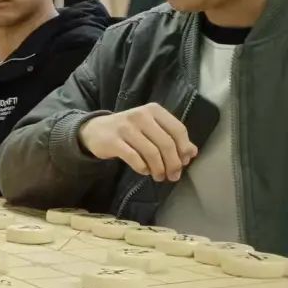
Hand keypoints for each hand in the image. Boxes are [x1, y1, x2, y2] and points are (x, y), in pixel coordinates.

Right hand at [78, 103, 197, 181]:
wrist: (95, 131)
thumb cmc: (128, 131)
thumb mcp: (151, 128)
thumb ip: (171, 137)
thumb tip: (192, 153)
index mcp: (154, 110)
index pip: (178, 130)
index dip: (184, 149)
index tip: (184, 163)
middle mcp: (141, 116)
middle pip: (166, 144)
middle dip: (173, 164)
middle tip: (173, 176)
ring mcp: (126, 128)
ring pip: (151, 153)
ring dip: (159, 169)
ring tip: (159, 177)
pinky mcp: (113, 141)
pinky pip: (134, 158)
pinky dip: (143, 168)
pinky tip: (144, 172)